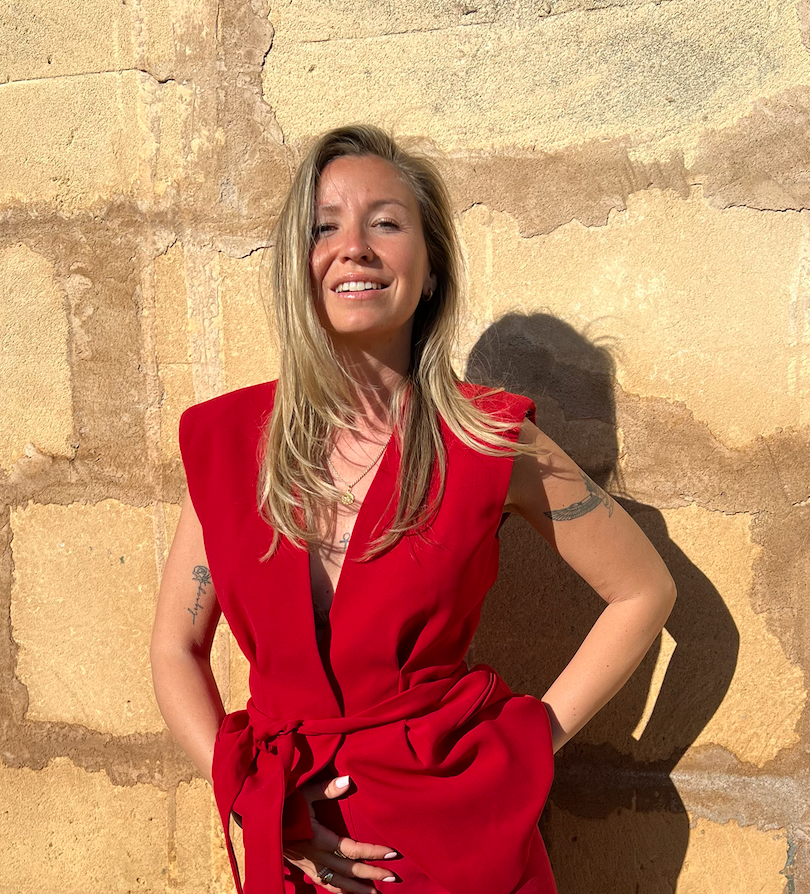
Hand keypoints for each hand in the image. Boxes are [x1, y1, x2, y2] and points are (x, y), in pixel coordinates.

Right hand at [282, 774, 398, 893]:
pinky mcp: (303, 867)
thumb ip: (325, 788)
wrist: (258, 820)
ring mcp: (309, 865)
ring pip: (337, 883)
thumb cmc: (282, 803)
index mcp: (318, 839)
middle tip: (395, 878)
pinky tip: (348, 893)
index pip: (352, 850)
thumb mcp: (302, 792)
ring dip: (358, 890)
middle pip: (349, 871)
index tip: (393, 853)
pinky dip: (338, 891)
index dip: (373, 852)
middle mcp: (315, 856)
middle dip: (373, 875)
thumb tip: (348, 781)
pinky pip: (324, 883)